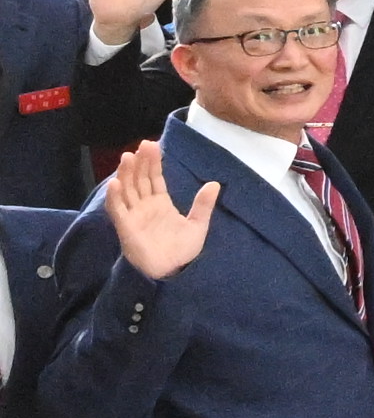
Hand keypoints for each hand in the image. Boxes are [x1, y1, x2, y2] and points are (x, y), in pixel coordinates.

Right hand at [94, 137, 215, 280]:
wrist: (175, 272)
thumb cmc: (183, 250)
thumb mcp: (198, 224)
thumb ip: (203, 204)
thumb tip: (215, 184)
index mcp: (161, 204)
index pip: (154, 178)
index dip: (153, 162)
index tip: (153, 145)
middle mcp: (145, 207)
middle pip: (140, 180)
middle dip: (140, 163)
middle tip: (142, 145)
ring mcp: (134, 216)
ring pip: (127, 191)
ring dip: (126, 174)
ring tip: (127, 157)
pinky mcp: (126, 228)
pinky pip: (117, 210)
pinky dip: (114, 197)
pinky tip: (115, 183)